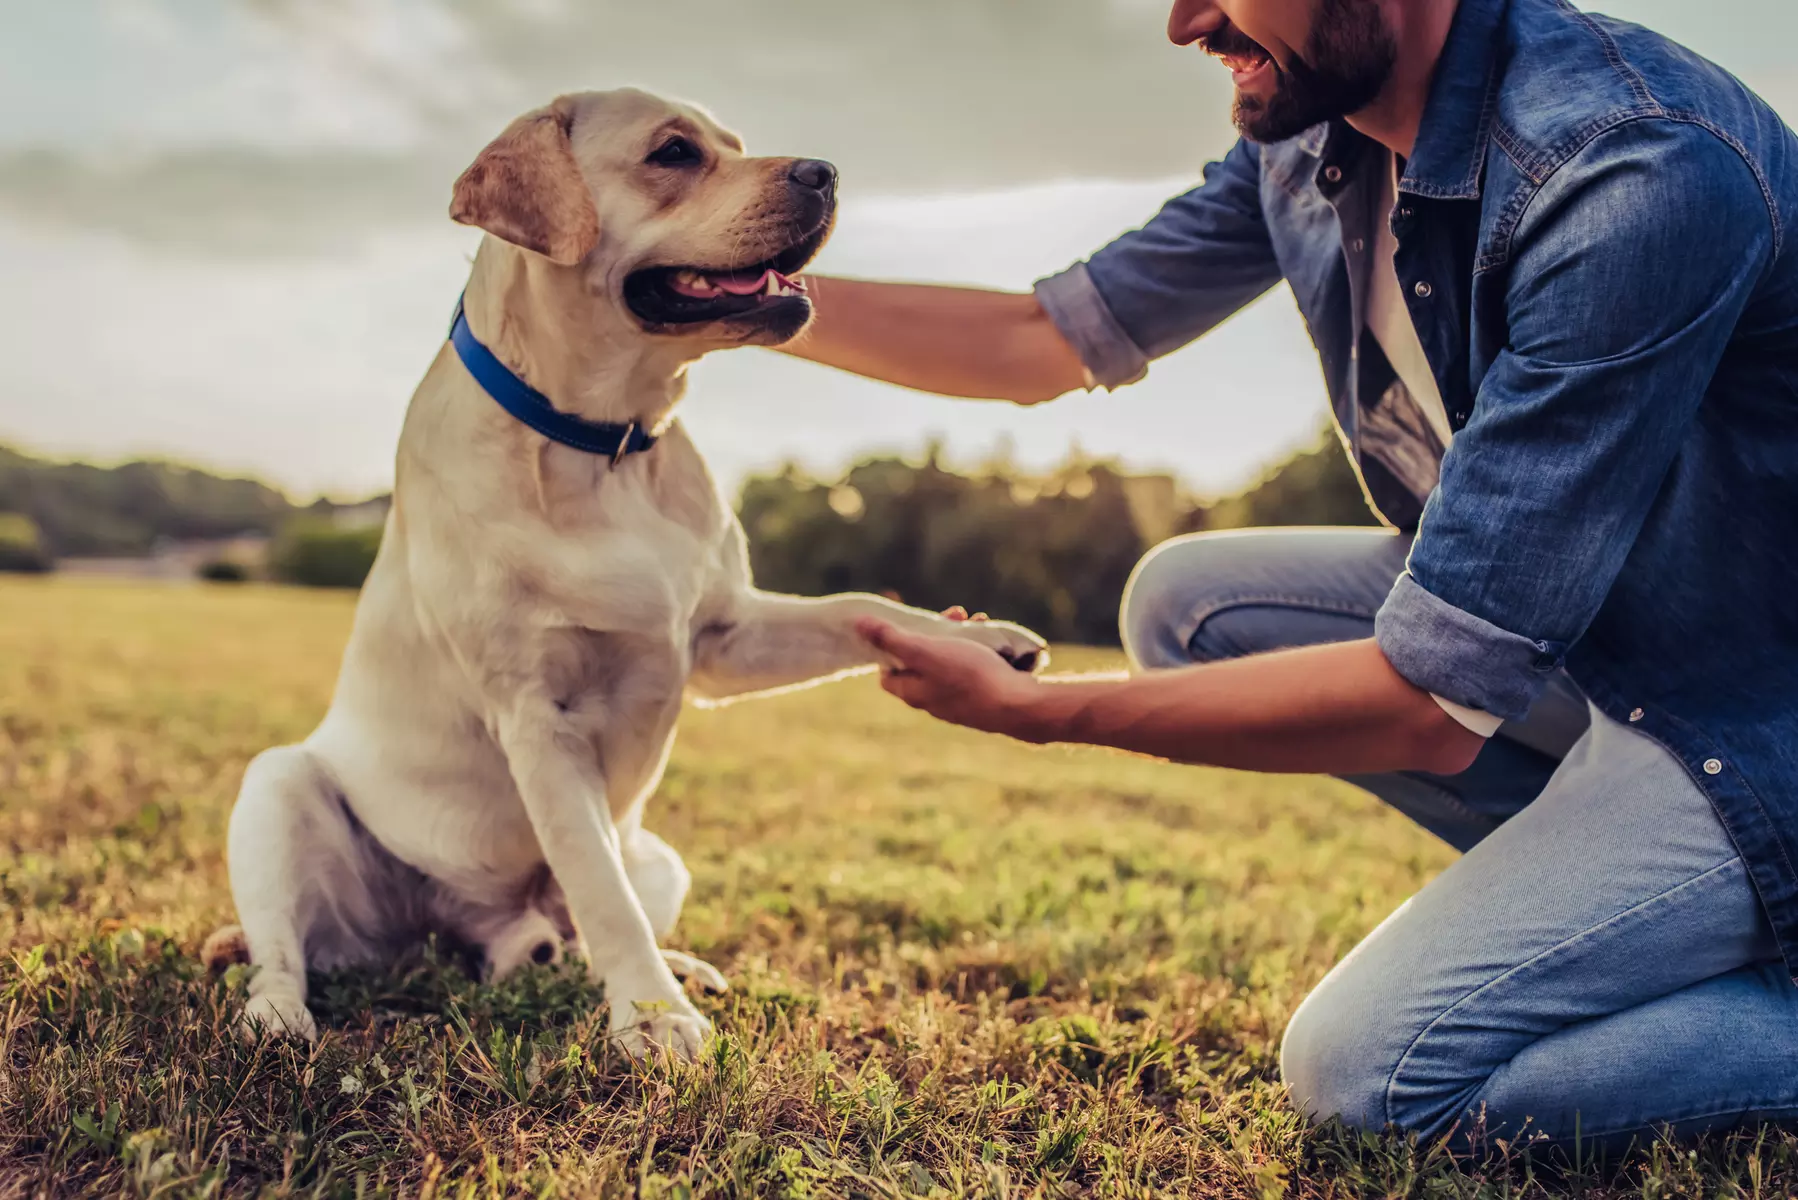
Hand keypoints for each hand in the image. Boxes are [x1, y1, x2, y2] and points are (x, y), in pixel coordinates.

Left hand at [855, 618, 1043, 737]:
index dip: (893, 646)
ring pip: (950, 664)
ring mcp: (958, 703)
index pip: (888, 672)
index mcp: (913, 692)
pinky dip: (978, 651)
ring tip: (978, 621)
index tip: (911, 626)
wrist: (1018, 706)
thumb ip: (890, 638)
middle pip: (922, 663)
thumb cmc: (970, 676)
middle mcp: (933, 702)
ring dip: (960, 638)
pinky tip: (994, 640)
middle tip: (955, 615)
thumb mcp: (925, 651)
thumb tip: (856, 624)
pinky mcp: (982, 700)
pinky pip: (972, 671)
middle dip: (935, 634)